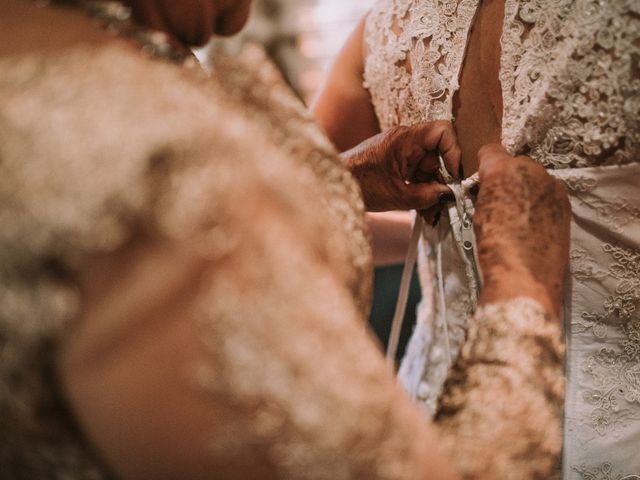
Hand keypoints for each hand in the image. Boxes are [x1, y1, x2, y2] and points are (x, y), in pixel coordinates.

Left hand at [342, 122, 460, 211]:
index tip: (453, 176)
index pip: (442, 131)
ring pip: (428, 168)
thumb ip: (426, 196)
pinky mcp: (395, 162)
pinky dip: (421, 189)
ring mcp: (400, 151)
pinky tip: (422, 209)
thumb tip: (448, 195)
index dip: (453, 151)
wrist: (332, 187)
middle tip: (443, 204)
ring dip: (432, 190)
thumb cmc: (358, 185)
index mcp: (405, 139)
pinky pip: (416, 173)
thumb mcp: (396, 196)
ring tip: (431, 213)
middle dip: (443, 181)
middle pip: (437, 155)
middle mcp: (405, 141)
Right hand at [474, 144, 570, 316]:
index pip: (490, 151)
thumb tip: (487, 187)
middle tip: (498, 202)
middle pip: (515, 163)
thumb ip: (485, 191)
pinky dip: (539, 202)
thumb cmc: (493, 248)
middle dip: (506, 177)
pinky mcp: (565, 202)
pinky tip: (531, 223)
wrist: (525, 277)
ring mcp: (551, 186)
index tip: (481, 182)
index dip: (484, 167)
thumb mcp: (477, 214)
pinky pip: (547, 193)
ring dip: (524, 189)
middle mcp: (531, 170)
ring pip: (533, 177)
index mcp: (503, 170)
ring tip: (516, 215)